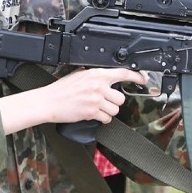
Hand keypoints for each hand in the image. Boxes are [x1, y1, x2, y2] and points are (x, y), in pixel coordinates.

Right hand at [0, 67, 145, 134]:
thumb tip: (108, 77)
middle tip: (103, 102)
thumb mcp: (79, 75)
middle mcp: (98, 85)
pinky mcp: (92, 111)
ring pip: (115, 110)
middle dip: (114, 103)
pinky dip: (102, 119)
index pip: (122, 73)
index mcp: (96, 74)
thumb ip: (95, 76)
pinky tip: (92, 114)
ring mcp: (96, 99)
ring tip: (96, 108)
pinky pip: (107, 118)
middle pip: (120, 98)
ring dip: (108, 112)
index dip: (136, 77)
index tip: (143, 80)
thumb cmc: (61, 89)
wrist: (48, 101)